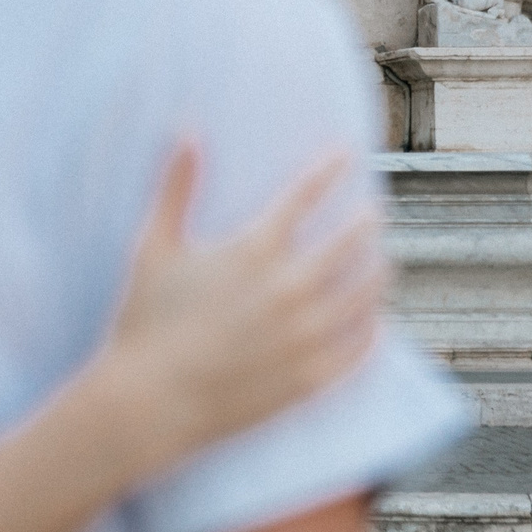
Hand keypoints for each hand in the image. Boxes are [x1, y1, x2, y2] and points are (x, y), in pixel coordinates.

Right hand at [95, 146, 384, 472]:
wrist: (150, 400)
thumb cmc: (146, 319)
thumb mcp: (154, 246)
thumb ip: (175, 186)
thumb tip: (188, 130)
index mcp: (253, 251)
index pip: (303, 197)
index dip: (327, 170)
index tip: (345, 154)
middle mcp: (290, 289)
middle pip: (348, 244)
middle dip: (366, 222)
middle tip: (375, 211)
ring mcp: (306, 337)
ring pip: (364, 295)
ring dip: (378, 272)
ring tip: (385, 261)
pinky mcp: (311, 379)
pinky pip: (360, 350)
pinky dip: (373, 330)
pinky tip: (376, 321)